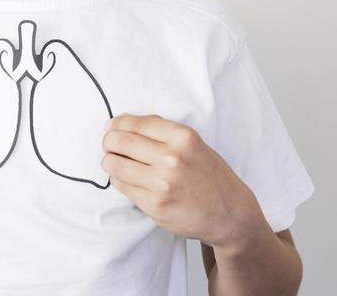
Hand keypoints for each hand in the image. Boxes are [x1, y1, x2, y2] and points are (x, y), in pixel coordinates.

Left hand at [101, 113, 260, 246]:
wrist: (229, 212)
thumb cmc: (211, 177)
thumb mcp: (195, 145)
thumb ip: (165, 133)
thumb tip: (129, 123)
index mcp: (183, 137)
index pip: (136, 124)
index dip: (118, 124)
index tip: (112, 127)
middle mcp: (172, 157)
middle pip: (121, 142)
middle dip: (109, 141)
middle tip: (108, 144)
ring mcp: (162, 182)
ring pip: (116, 165)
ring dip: (109, 162)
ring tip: (112, 161)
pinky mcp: (154, 205)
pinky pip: (123, 187)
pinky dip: (119, 180)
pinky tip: (124, 178)